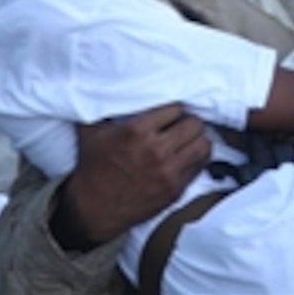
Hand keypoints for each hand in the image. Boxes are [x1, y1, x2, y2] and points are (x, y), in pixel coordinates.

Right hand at [56, 104, 209, 246]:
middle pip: (194, 124)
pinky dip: (196, 159)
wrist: (94, 209)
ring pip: (203, 144)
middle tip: (181, 125)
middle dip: (188, 122)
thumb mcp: (90, 132)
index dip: (173, 110)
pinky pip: (200, 166)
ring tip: (187, 140)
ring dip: (197, 140)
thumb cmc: (92, 167)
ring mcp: (168, 171)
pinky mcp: (175, 189)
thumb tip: (107, 85)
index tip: (169, 114)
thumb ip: (101, 107)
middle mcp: (156, 150)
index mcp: (137, 131)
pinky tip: (187, 156)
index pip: (175, 108)